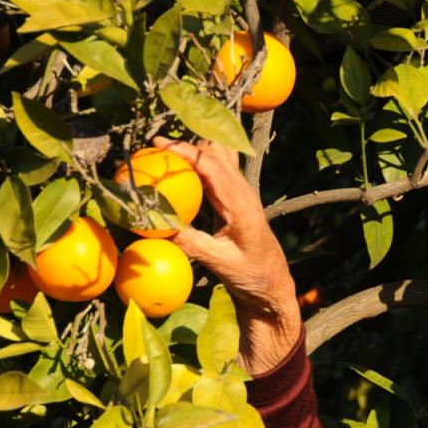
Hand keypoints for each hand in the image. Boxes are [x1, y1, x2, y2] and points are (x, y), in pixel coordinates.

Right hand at [153, 137, 301, 374]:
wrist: (272, 283)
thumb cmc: (251, 274)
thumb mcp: (220, 263)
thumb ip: (193, 244)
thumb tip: (160, 227)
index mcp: (242, 203)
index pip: (213, 165)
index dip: (186, 151)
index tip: (159, 144)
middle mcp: (244, 192)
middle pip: (217, 151)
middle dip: (187, 144)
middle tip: (155, 148)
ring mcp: (241, 192)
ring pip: (218, 157)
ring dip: (193, 151)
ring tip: (162, 155)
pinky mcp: (234, 198)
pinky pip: (214, 172)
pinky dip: (196, 165)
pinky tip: (176, 171)